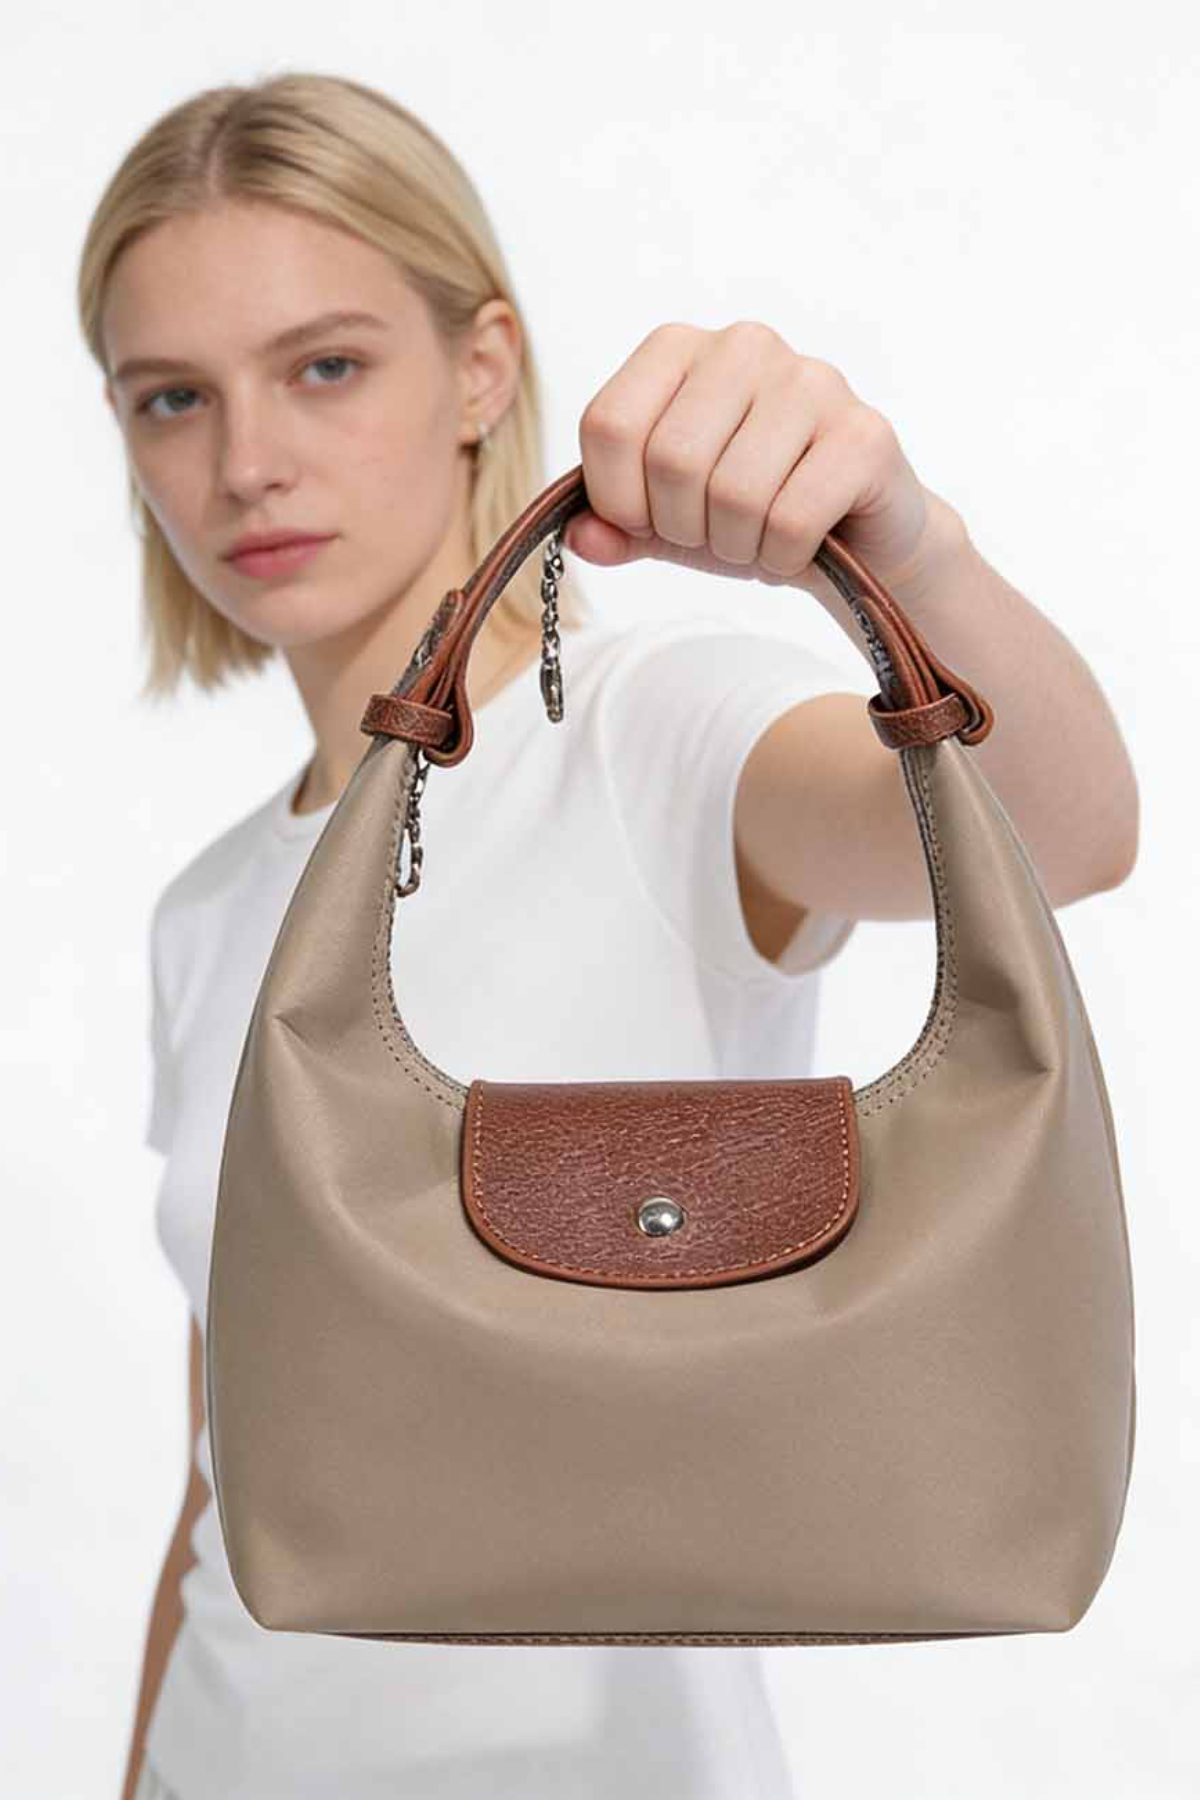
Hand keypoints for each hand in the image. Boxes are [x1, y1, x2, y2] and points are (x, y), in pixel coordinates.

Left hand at [562, 320, 962, 605]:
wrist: (853, 536)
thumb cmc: (749, 513)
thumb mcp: (665, 520)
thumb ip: (614, 524)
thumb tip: (581, 537)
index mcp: (679, 348)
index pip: (609, 425)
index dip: (617, 498)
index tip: (650, 521)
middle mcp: (745, 345)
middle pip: (670, 460)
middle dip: (684, 528)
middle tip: (716, 535)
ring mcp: (812, 380)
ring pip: (734, 493)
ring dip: (738, 545)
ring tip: (758, 539)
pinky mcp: (864, 433)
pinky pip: (792, 519)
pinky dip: (783, 555)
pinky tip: (799, 545)